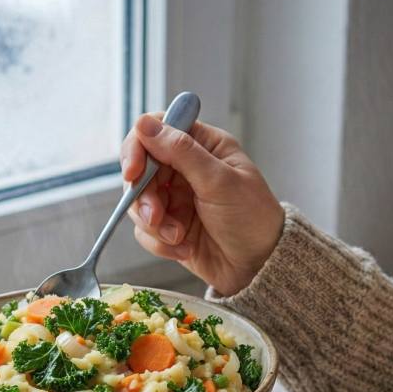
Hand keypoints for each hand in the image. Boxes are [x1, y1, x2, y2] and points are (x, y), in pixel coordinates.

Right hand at [122, 114, 284, 295]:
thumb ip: (181, 151)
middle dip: (144, 196)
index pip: (157, 130)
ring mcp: (175, 197)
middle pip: (140, 169)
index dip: (138, 147)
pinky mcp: (168, 225)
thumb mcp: (220, 181)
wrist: (259, 267)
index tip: (133, 172)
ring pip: (138, 201)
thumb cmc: (252, 218)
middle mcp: (185, 168)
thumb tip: (145, 124)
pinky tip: (183, 249)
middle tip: (156, 216)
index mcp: (203, 145)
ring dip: (152, 222)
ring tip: (177, 236)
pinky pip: (144, 230)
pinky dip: (159, 242)